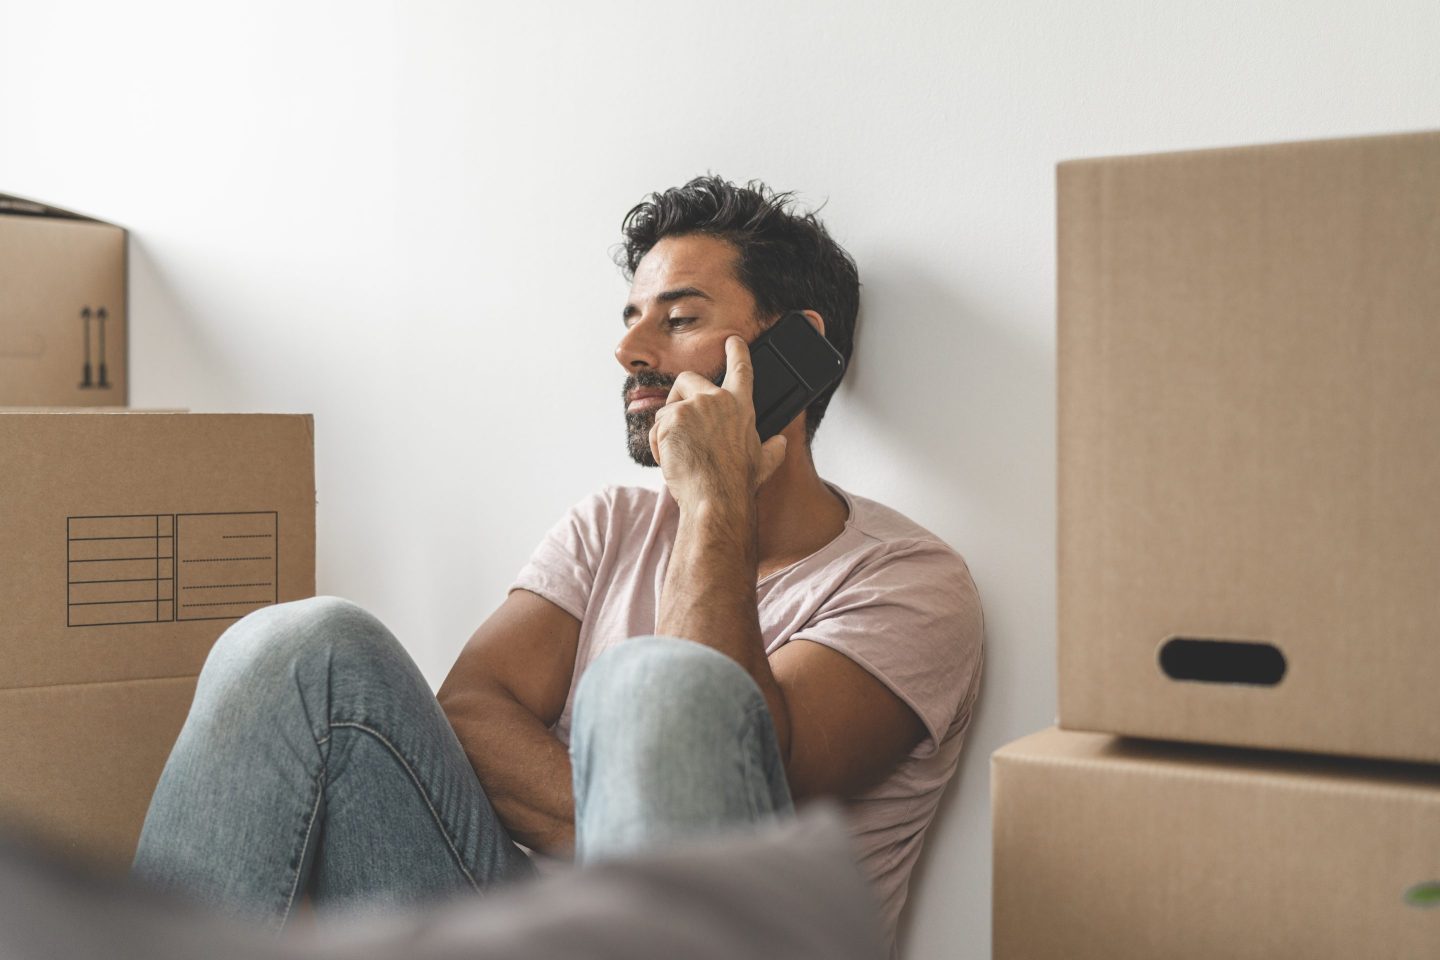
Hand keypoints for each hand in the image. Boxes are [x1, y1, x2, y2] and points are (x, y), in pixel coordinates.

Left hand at [648, 335, 788, 507]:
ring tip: (679, 455)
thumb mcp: (763, 463)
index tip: (732, 341)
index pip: (741, 369)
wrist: (716, 498)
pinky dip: (659, 444)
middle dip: (678, 397)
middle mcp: (718, 400)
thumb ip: (772, 449)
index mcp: (741, 406)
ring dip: (667, 430)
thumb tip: (780, 443)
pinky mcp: (673, 417)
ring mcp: (694, 406)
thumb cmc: (738, 484)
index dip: (736, 351)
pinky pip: (657, 427)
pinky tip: (670, 460)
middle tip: (679, 422)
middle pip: (688, 379)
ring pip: (668, 408)